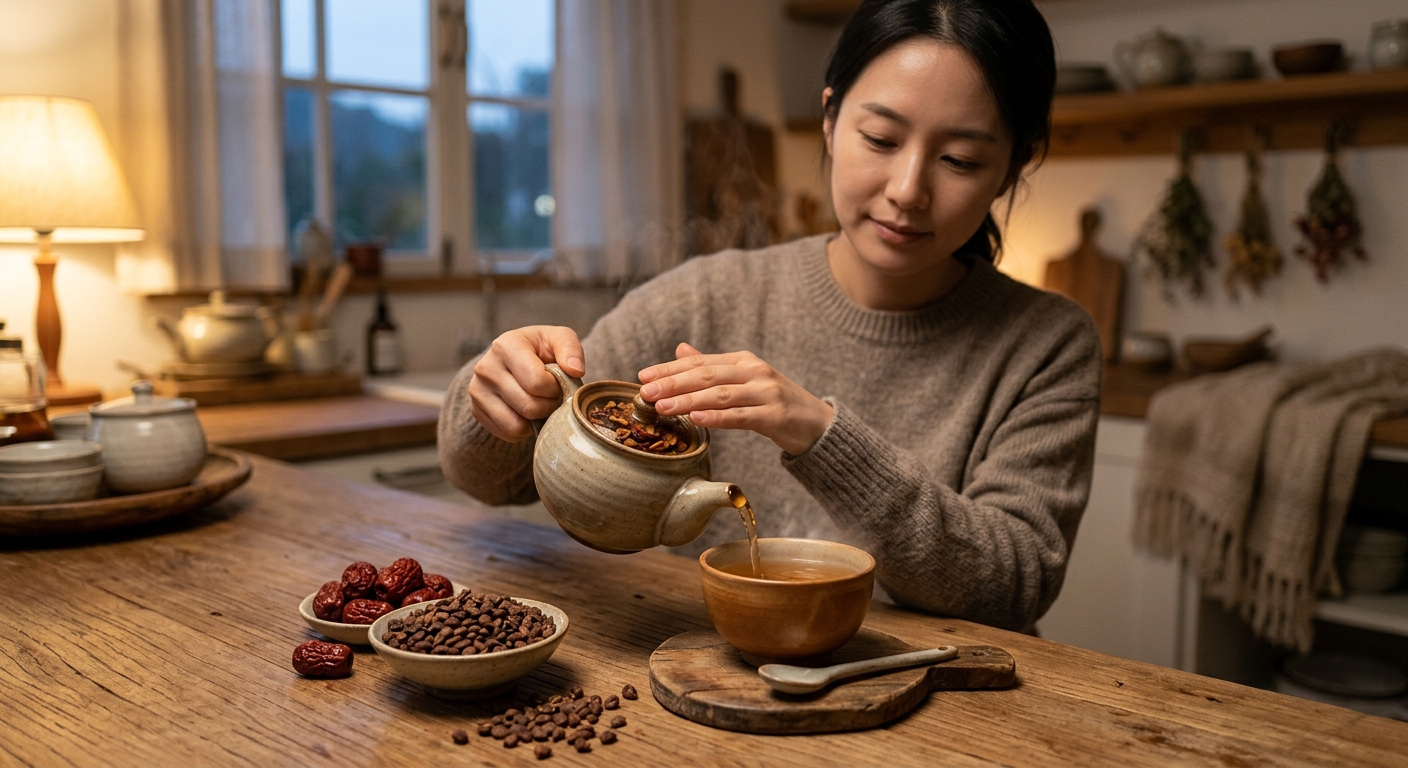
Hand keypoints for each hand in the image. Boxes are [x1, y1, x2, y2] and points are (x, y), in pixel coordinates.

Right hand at [467, 326, 584, 441]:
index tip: (556, 382)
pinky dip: (523, 429)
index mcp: (505, 345)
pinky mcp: (476, 410)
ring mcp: (477, 390)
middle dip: (549, 406)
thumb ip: (571, 350)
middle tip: (552, 397)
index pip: (536, 383)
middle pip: (528, 406)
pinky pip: (507, 434)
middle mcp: (486, 367)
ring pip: (516, 425)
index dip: (555, 388)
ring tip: (540, 404)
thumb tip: (576, 371)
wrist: (514, 358)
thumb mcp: (559, 339)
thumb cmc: (541, 349)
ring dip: (536, 420)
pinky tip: (527, 412)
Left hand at [638, 343, 834, 455]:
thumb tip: (680, 349)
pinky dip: (718, 417)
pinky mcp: (775, 415)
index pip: (699, 362)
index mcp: (742, 361)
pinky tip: (697, 419)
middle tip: (646, 392)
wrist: (817, 424)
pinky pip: (741, 416)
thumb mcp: (745, 379)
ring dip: (688, 400)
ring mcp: (766, 392)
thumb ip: (713, 367)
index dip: (669, 369)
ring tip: (663, 407)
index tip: (643, 377)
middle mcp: (754, 371)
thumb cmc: (775, 403)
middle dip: (673, 383)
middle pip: (706, 375)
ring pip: (720, 395)